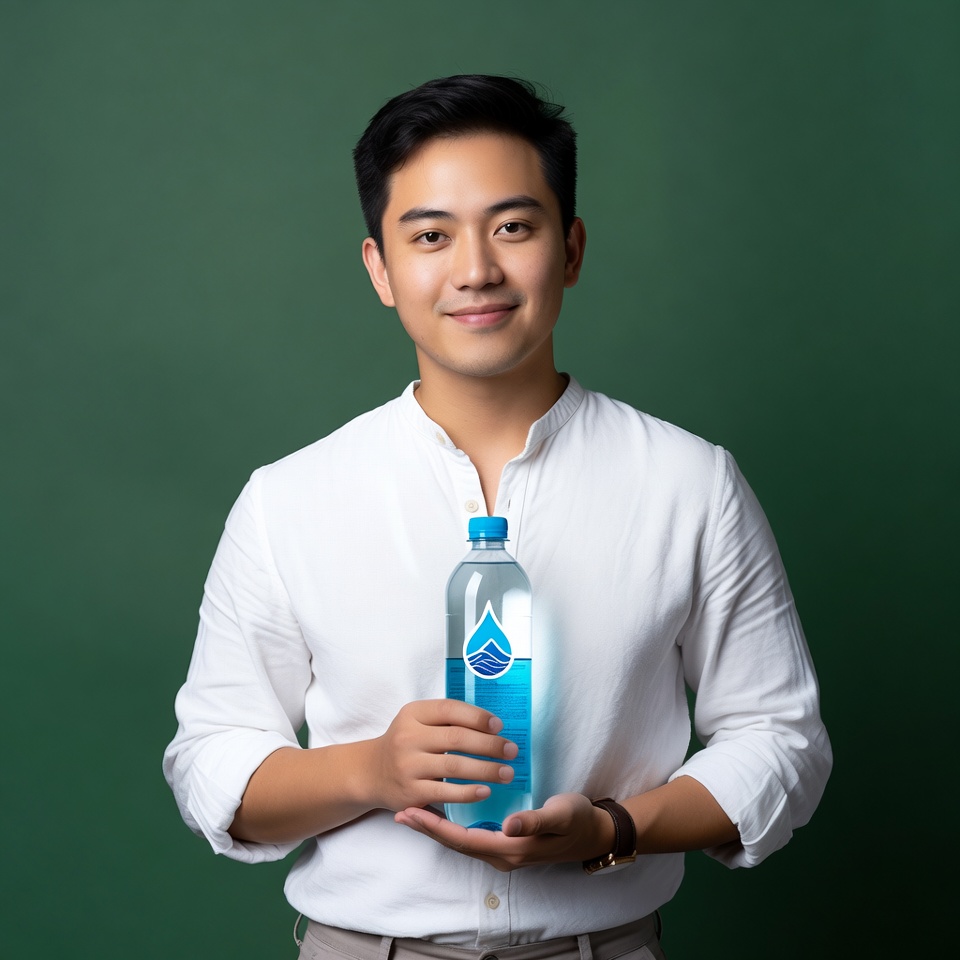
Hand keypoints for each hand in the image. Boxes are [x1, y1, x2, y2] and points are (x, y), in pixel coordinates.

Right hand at [365, 699, 517, 812]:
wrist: (371, 772)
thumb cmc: (406, 743)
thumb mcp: (418, 722)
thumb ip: (446, 720)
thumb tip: (492, 726)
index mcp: (413, 713)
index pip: (449, 710)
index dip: (477, 716)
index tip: (499, 725)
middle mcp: (407, 737)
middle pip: (456, 738)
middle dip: (489, 745)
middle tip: (512, 750)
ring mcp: (408, 766)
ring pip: (454, 767)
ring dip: (486, 770)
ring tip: (507, 772)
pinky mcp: (410, 792)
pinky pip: (445, 793)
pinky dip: (468, 792)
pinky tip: (485, 791)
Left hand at [394, 792, 614, 871]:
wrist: (595, 833)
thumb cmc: (578, 820)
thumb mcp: (560, 815)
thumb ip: (535, 821)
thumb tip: (507, 824)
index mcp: (512, 848)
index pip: (465, 839)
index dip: (437, 827)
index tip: (413, 813)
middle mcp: (503, 855)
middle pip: (457, 843)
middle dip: (428, 828)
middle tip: (401, 813)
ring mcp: (504, 851)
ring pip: (462, 841)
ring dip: (437, 827)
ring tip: (413, 813)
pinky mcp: (507, 843)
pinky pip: (471, 836)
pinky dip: (452, 826)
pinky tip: (443, 813)